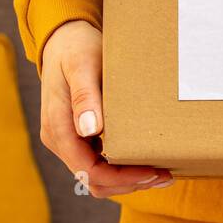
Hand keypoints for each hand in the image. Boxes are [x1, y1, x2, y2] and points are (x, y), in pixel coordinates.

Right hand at [39, 20, 172, 197]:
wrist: (64, 38)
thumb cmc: (76, 48)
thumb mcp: (82, 65)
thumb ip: (85, 96)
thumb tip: (90, 130)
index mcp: (58, 128)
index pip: (88, 170)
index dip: (121, 178)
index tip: (151, 171)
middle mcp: (60, 139)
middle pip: (93, 180)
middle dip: (129, 183)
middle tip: (164, 175)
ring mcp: (68, 139)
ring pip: (96, 177)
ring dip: (127, 180)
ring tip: (161, 173)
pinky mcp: (78, 135)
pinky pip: (98, 162)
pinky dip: (122, 168)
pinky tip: (147, 159)